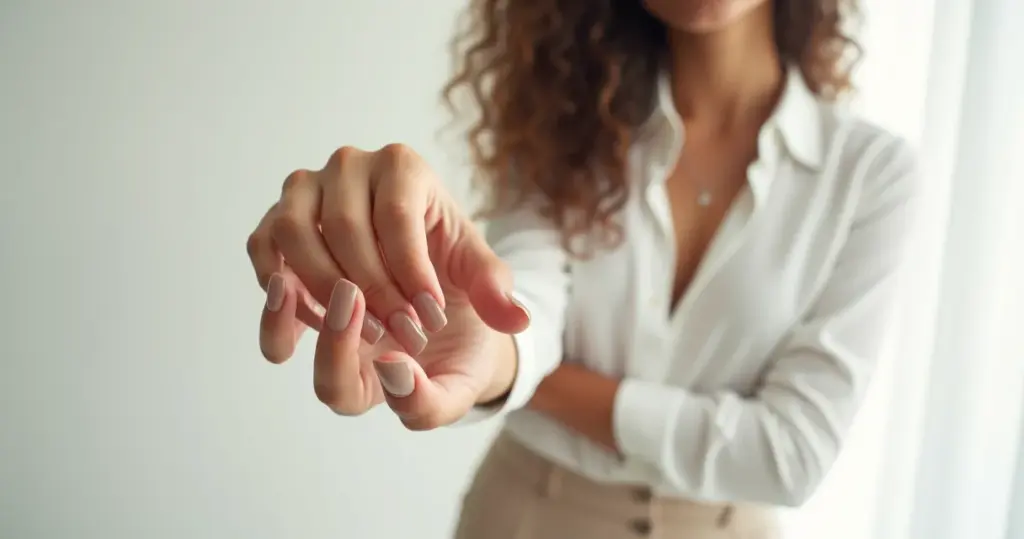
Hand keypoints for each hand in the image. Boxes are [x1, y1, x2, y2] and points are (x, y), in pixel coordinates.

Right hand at [246, 144, 529, 427]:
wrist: (415, 272)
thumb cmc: (447, 266)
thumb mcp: (479, 277)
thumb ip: (496, 293)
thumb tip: (514, 318)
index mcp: (403, 165)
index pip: (397, 216)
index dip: (411, 273)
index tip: (432, 319)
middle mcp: (349, 165)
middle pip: (344, 225)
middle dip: (375, 290)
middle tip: (406, 335)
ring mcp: (305, 189)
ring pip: (293, 231)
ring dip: (323, 289)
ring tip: (366, 331)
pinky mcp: (277, 220)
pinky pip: (263, 248)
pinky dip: (278, 285)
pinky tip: (313, 323)